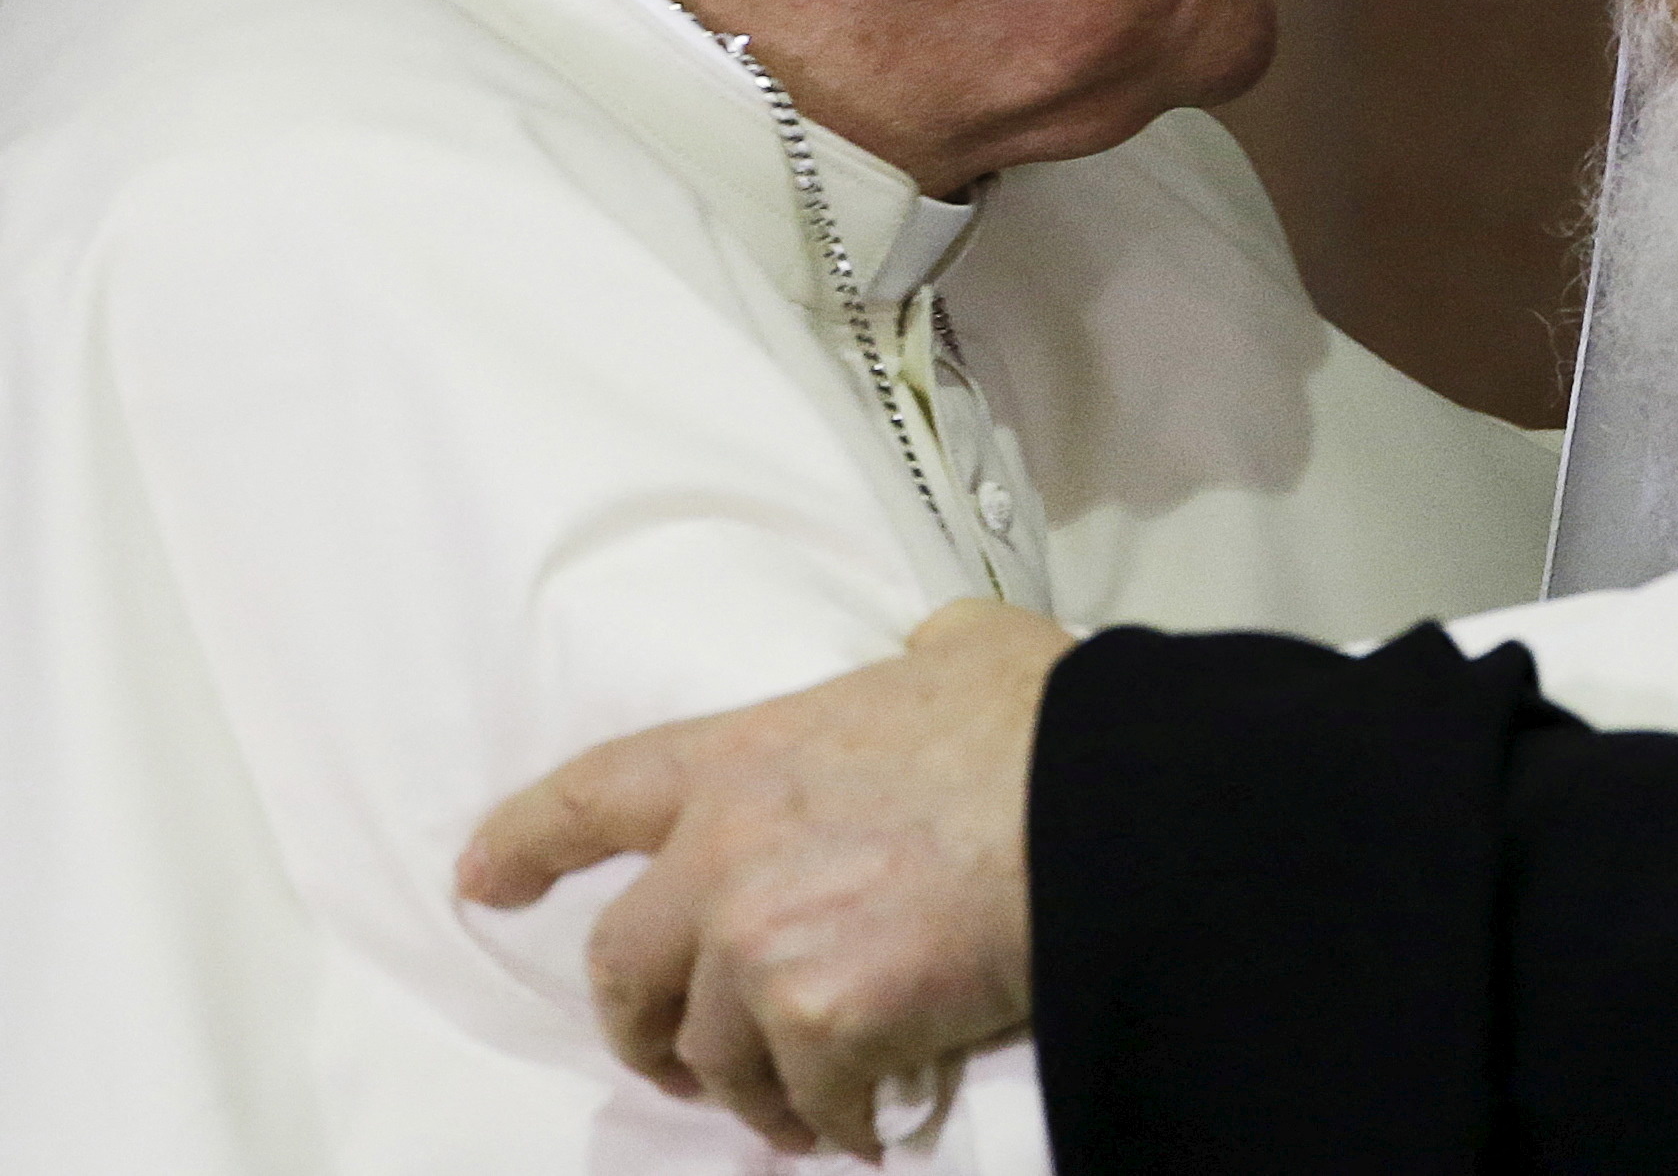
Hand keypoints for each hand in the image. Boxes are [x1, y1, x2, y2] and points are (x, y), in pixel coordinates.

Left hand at [458, 599, 1073, 1161]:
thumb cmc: (1041, 723)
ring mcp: (763, 946)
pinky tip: (878, 1122)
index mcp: (743, 755)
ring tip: (806, 1106)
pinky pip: (809, 1104)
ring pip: (710, 1056)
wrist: (1099, 807)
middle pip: (621, 966)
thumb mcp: (962, 649)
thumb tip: (936, 653)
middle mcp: (724, 854)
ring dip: (754, 1090)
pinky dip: (841, 1122)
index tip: (483, 879)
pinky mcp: (823, 1025)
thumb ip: (917, 657)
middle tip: (681, 1058)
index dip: (525, 842)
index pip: (592, 795)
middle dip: (640, 1024)